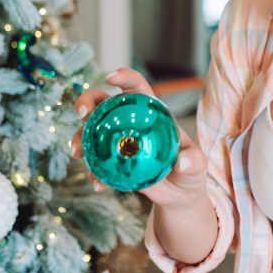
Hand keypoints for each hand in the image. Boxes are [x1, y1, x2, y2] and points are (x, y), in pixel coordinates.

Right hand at [70, 67, 207, 208]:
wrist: (178, 194)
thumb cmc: (189, 170)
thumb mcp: (196, 164)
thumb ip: (192, 160)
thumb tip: (182, 163)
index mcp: (148, 112)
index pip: (135, 87)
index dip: (123, 78)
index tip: (110, 78)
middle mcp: (127, 122)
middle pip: (102, 102)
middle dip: (87, 101)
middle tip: (82, 112)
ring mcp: (115, 141)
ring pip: (90, 131)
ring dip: (79, 138)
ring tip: (77, 153)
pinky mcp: (111, 162)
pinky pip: (96, 163)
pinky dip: (93, 173)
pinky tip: (97, 184)